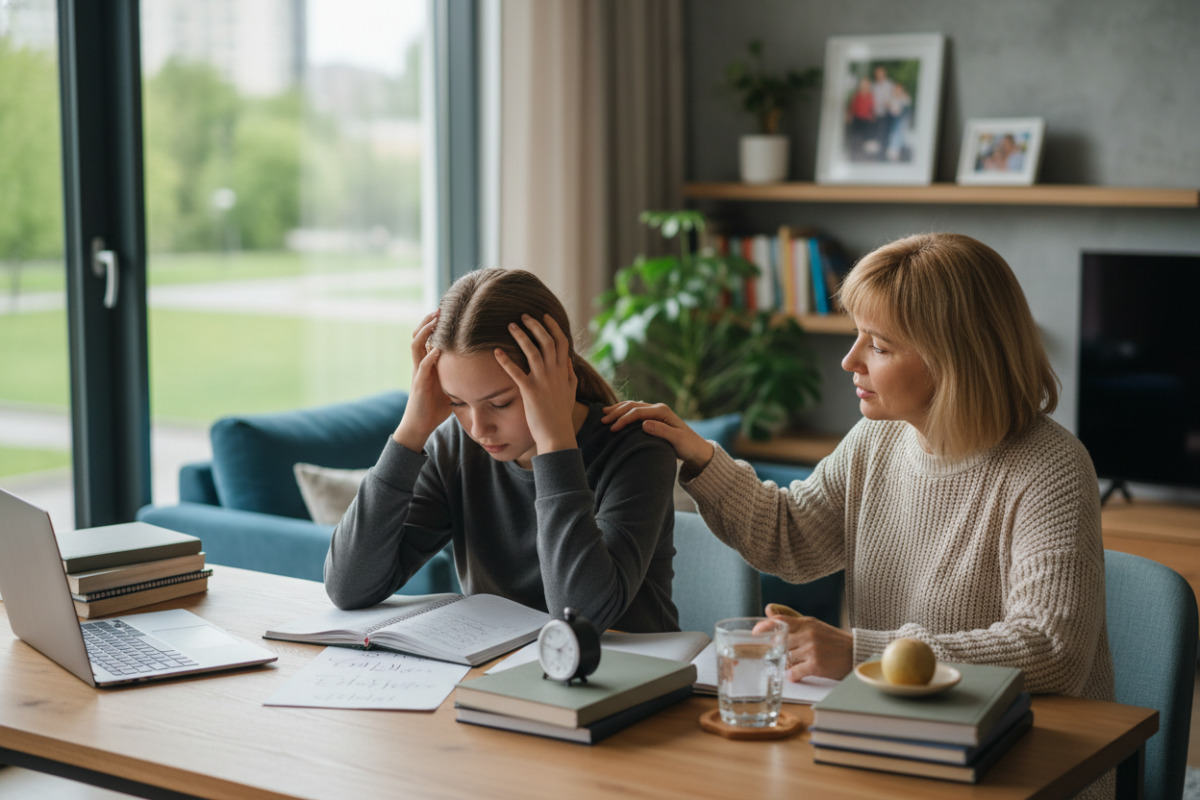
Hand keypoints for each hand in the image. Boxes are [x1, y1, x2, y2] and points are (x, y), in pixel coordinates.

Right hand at [393, 310, 450, 451]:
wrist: (420, 426)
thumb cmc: (435, 408)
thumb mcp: (448, 387)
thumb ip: (456, 376)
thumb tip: (477, 369)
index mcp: (426, 365)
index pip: (426, 338)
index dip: (432, 324)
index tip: (445, 312)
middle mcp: (419, 365)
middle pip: (417, 336)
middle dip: (427, 322)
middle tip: (439, 309)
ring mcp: (417, 374)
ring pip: (415, 346)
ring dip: (425, 333)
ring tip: (435, 322)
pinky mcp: (418, 386)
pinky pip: (421, 368)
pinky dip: (429, 358)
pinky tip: (438, 350)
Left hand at [495, 314, 578, 454]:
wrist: (557, 435)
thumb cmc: (561, 416)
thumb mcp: (570, 392)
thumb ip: (570, 375)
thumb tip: (569, 360)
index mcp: (564, 372)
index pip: (561, 342)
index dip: (553, 327)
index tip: (545, 316)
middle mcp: (555, 373)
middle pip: (547, 341)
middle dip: (535, 326)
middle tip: (524, 316)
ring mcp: (543, 381)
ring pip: (533, 351)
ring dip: (521, 336)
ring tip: (510, 325)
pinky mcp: (530, 391)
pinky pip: (516, 372)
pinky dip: (506, 360)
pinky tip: (497, 352)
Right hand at [600, 401, 713, 472]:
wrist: (697, 449)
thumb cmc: (688, 446)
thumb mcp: (676, 440)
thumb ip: (661, 431)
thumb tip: (643, 424)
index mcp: (662, 411)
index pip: (637, 412)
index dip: (623, 419)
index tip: (611, 429)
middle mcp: (658, 408)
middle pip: (632, 406)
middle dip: (616, 412)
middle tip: (602, 420)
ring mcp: (656, 412)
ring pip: (632, 406)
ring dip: (618, 410)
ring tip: (604, 414)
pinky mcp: (654, 418)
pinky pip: (636, 412)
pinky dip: (624, 412)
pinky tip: (616, 416)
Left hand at [757, 608, 852, 681]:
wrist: (856, 653)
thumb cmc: (834, 642)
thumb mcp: (815, 626)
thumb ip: (793, 621)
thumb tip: (768, 610)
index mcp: (807, 623)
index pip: (780, 621)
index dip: (764, 626)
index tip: (755, 633)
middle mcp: (808, 634)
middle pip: (780, 641)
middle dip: (775, 650)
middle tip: (774, 655)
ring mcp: (812, 649)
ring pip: (786, 657)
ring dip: (785, 664)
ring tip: (791, 666)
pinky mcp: (816, 664)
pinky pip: (795, 671)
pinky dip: (792, 675)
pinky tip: (794, 675)